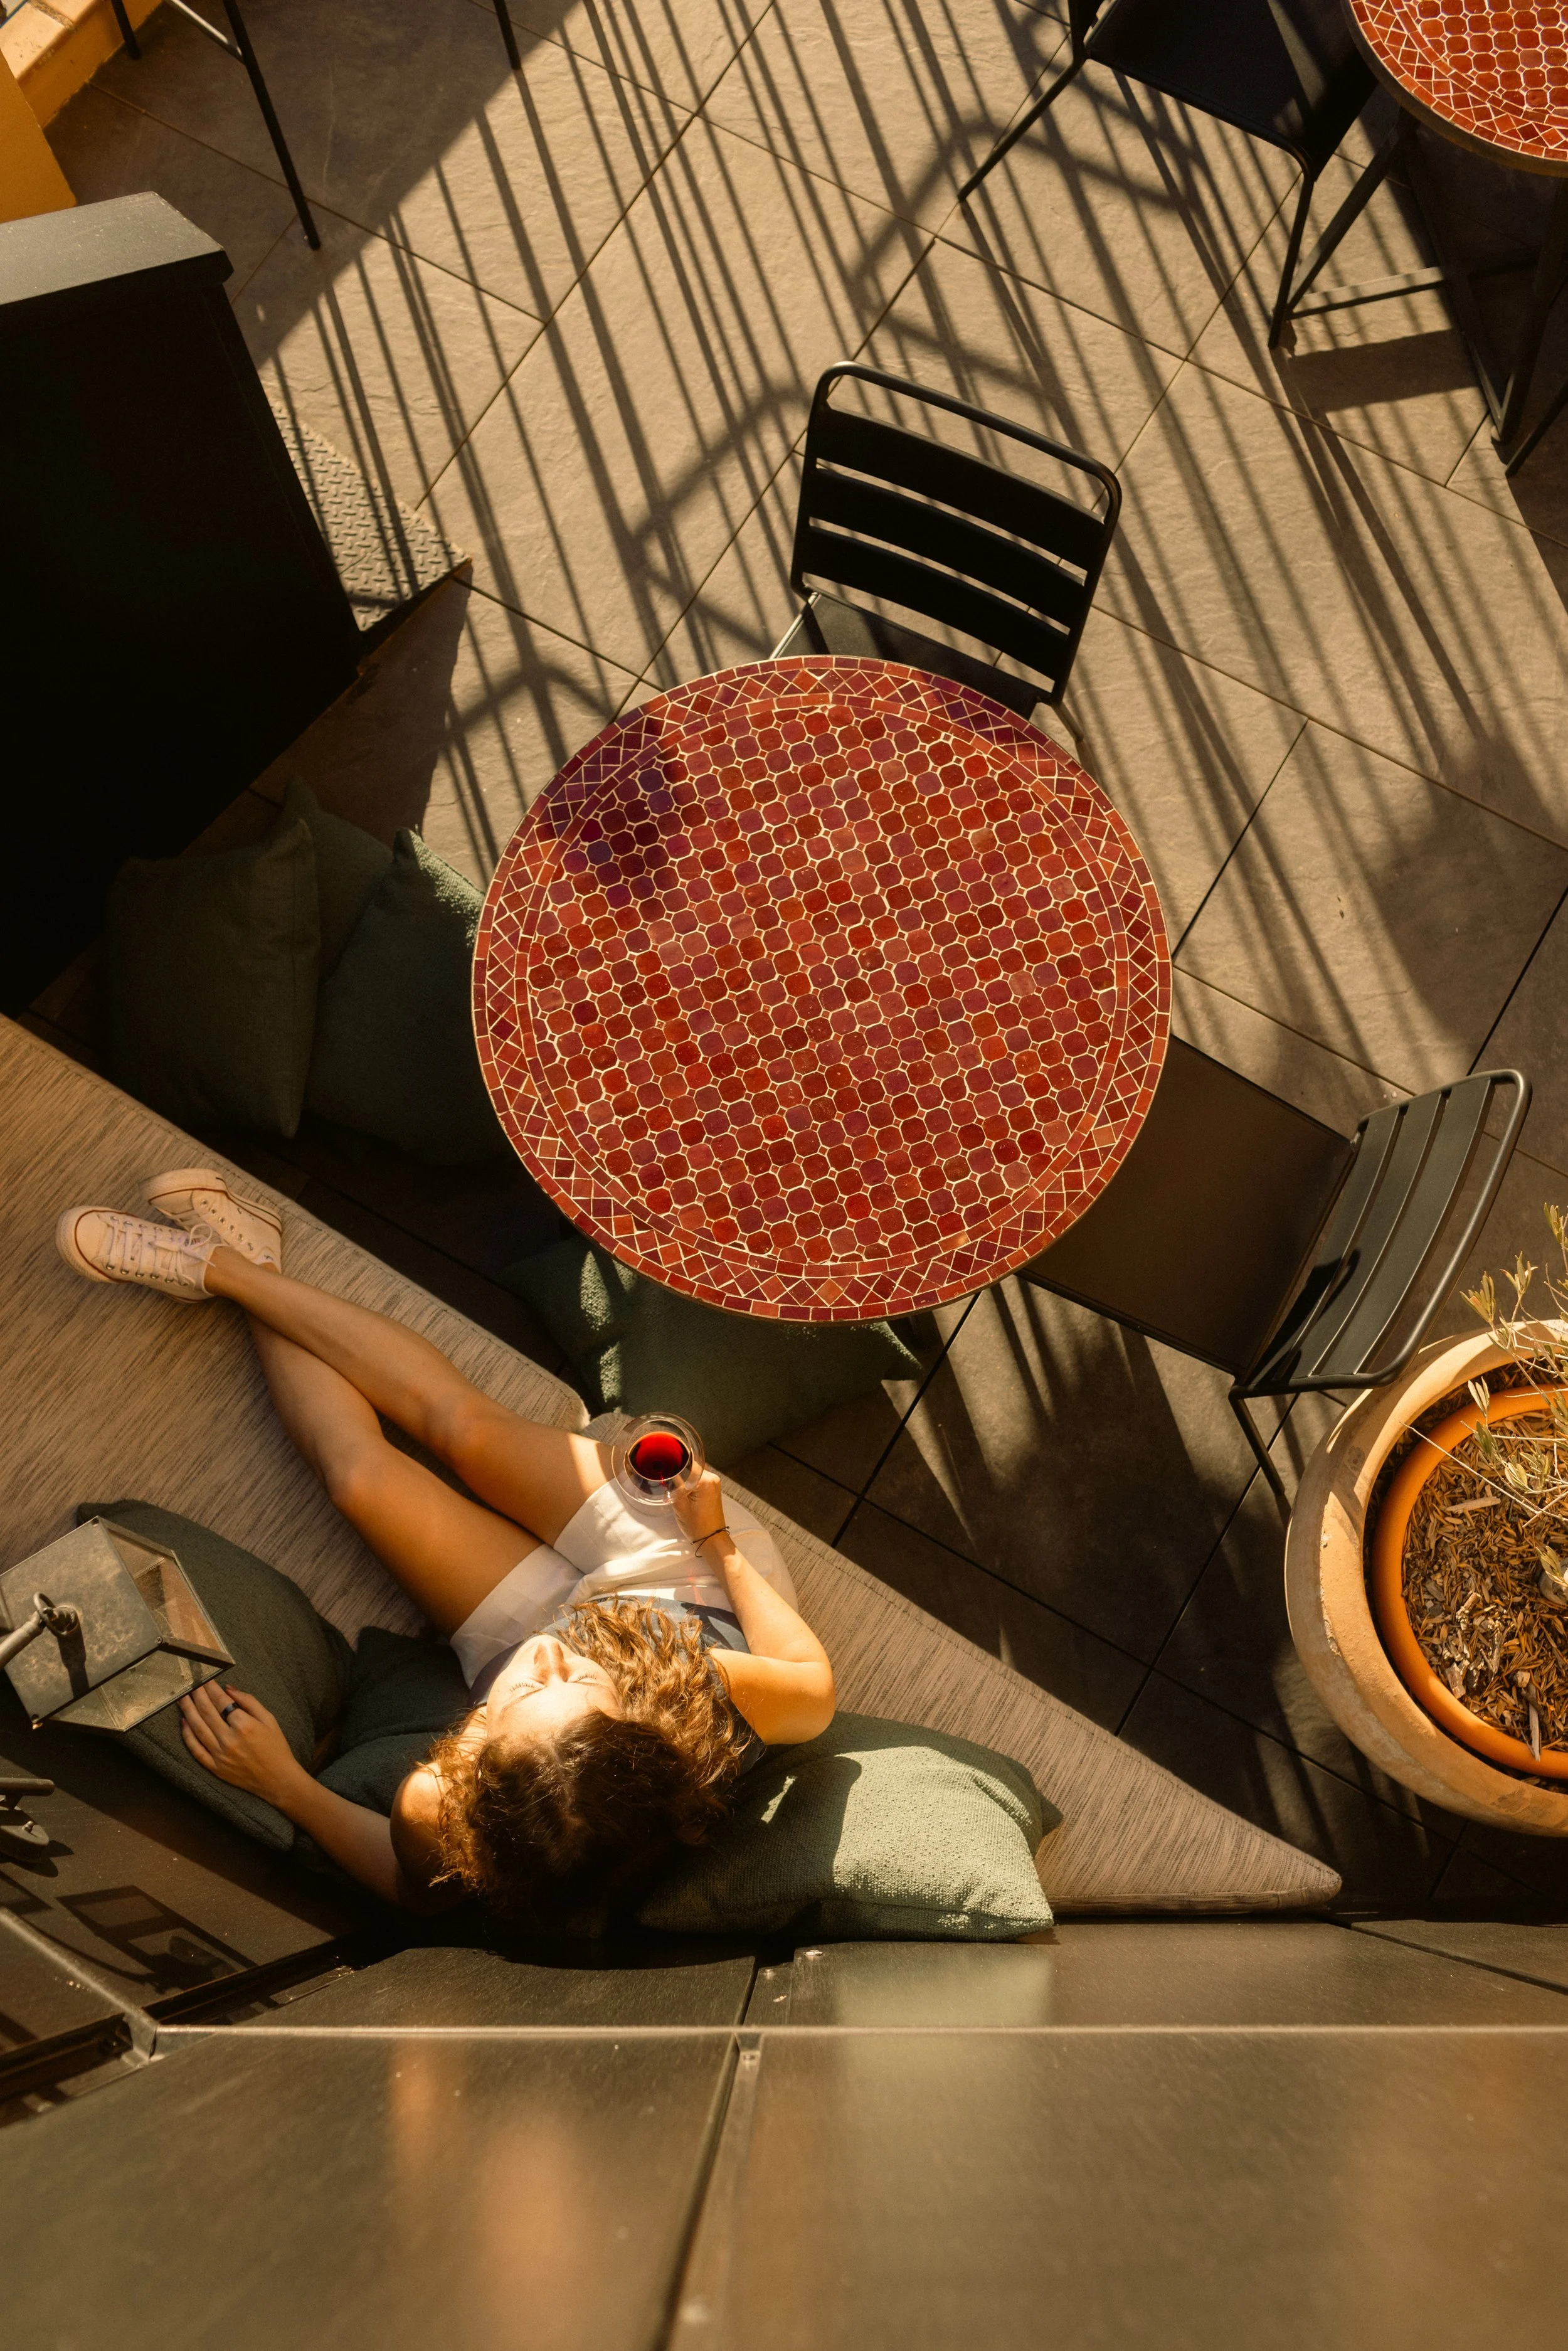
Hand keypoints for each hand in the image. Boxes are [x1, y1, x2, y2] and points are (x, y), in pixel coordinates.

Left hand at [179, 1683, 302, 1807]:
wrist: (277, 1779)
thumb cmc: (276, 1747)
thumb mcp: (269, 1719)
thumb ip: (249, 1701)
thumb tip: (229, 1689)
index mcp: (244, 1725)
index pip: (221, 1701)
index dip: (212, 1688)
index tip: (206, 1679)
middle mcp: (229, 1739)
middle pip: (207, 1712)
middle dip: (198, 1695)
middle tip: (191, 1684)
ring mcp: (220, 1755)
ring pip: (198, 1728)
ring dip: (188, 1711)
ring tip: (182, 1698)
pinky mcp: (215, 1768)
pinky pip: (196, 1750)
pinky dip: (187, 1735)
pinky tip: (183, 1723)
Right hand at [672, 1468, 727, 1548]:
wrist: (711, 1539)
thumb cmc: (697, 1526)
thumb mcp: (680, 1505)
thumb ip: (673, 1487)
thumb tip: (666, 1473)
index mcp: (705, 1481)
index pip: (687, 1463)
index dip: (673, 1463)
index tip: (663, 1467)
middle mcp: (712, 1478)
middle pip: (691, 1465)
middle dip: (679, 1470)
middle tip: (666, 1478)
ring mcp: (714, 1483)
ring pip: (694, 1472)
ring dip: (684, 1476)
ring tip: (673, 1484)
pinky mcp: (713, 1488)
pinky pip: (699, 1478)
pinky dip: (690, 1481)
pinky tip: (682, 1489)